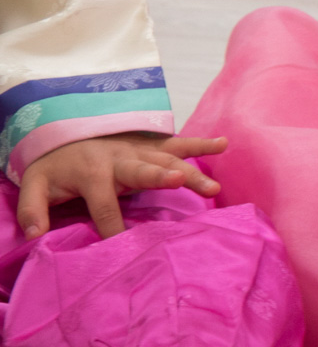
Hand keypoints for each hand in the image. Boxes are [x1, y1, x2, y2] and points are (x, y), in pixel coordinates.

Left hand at [16, 133, 227, 239]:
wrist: (63, 133)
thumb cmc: (53, 166)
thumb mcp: (34, 185)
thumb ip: (32, 208)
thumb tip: (35, 234)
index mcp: (92, 171)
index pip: (103, 204)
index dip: (111, 226)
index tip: (121, 246)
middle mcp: (120, 157)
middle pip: (143, 169)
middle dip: (162, 176)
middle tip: (180, 181)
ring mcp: (138, 148)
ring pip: (168, 159)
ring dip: (191, 170)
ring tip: (213, 186)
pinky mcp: (150, 144)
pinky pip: (177, 142)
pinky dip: (200, 143)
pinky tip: (223, 144)